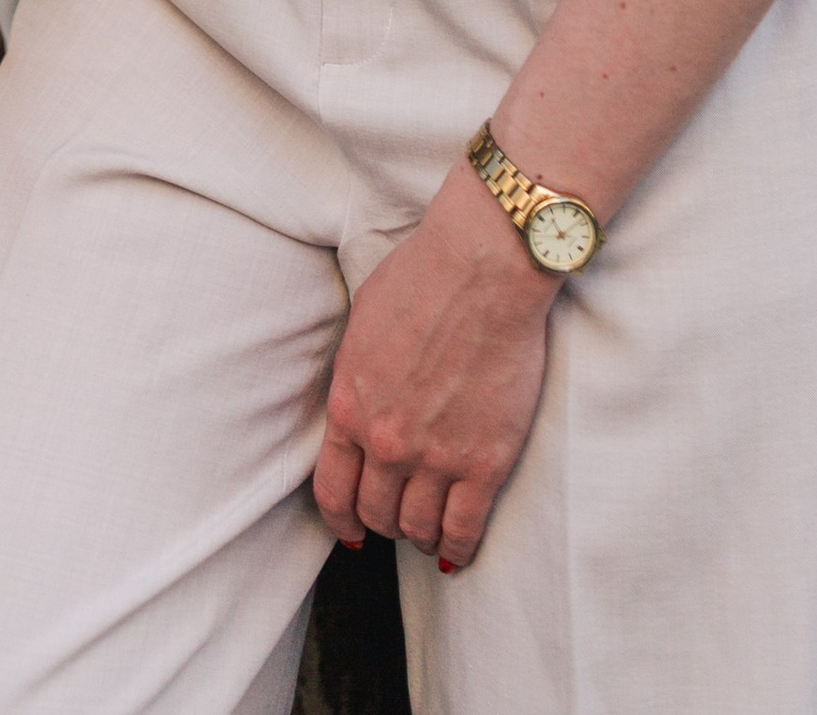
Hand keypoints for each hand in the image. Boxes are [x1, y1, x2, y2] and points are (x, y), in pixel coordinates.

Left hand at [314, 162, 559, 570]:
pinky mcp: (485, 463)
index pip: (332, 489)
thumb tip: (356, 406)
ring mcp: (435, 457)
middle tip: (398, 519)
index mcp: (349, 406)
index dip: (341, 519)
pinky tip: (459, 548)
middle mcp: (386, 442)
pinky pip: (464, 529)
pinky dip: (459, 548)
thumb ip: (355, 378)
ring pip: (417, 529)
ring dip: (420, 537)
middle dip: (384, 522)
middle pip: (376, 514)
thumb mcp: (362, 325)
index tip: (351, 530)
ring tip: (429, 533)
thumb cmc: (422, 278)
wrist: (481, 269)